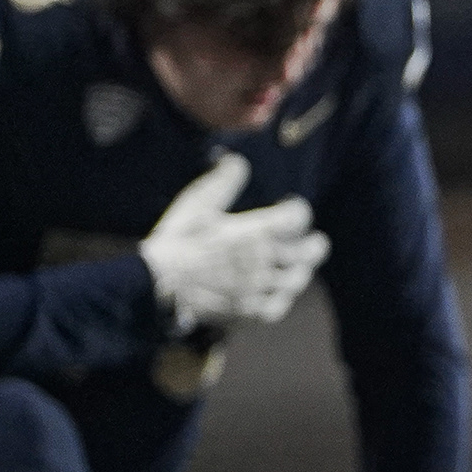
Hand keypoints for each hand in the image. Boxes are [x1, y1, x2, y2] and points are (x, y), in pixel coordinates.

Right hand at [140, 151, 328, 328]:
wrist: (156, 283)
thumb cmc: (177, 240)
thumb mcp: (197, 203)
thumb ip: (223, 181)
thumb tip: (238, 160)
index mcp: (255, 231)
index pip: (298, 217)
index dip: (299, 211)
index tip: (292, 208)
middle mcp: (264, 260)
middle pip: (309, 251)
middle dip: (313, 244)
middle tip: (315, 241)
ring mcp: (258, 288)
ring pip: (296, 279)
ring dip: (301, 270)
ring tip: (300, 266)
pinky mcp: (247, 311)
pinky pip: (277, 307)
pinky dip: (282, 298)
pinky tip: (279, 293)